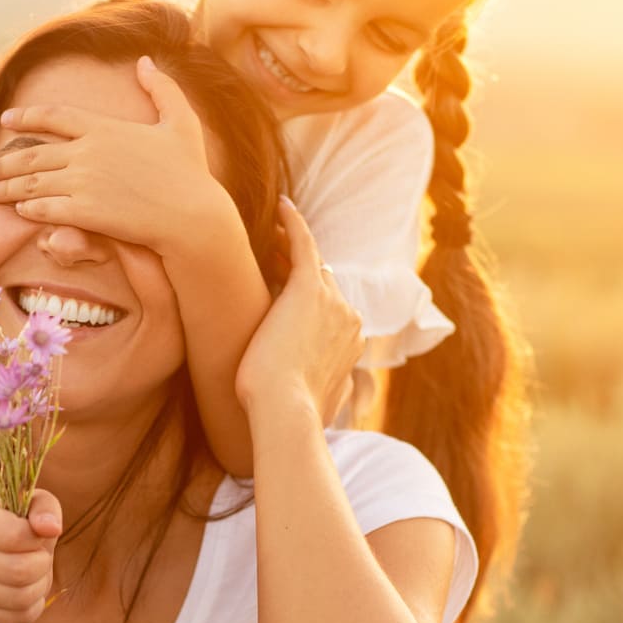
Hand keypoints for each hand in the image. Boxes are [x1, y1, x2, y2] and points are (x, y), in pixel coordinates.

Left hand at [0, 56, 236, 257]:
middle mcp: (87, 151)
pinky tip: (18, 210)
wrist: (193, 216)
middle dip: (4, 162)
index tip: (6, 120)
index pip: (54, 116)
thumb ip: (163, 89)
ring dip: (6, 188)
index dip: (26, 117)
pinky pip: (45, 208)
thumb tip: (145, 61)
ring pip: (32, 183)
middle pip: (33, 153)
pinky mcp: (84, 212)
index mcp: (104, 127)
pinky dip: (28, 209)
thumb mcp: (182, 122)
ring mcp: (83, 182)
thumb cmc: (191, 172)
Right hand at [0, 489, 62, 622]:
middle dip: (42, 564)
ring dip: (40, 586)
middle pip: (18, 571)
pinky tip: (27, 590)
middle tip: (40, 557)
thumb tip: (50, 528)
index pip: (14, 536)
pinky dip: (33, 607)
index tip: (36, 535)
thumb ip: (46, 509)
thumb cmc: (22, 523)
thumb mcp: (36, 505)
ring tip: (35, 573)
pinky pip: (18, 619)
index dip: (37, 538)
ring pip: (20, 598)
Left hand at [237, 199, 361, 417]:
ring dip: (292, 246)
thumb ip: (329, 391)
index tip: (288, 290)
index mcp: (352, 343)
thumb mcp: (318, 403)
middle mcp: (350, 317)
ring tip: (270, 234)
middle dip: (301, 267)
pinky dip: (294, 224)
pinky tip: (282, 206)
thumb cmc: (288, 416)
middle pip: (325, 281)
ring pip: (312, 263)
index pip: (333, 308)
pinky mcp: (307, 289)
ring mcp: (332, 301)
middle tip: (273, 253)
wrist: (284, 413)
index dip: (312, 296)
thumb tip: (334, 397)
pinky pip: (303, 244)